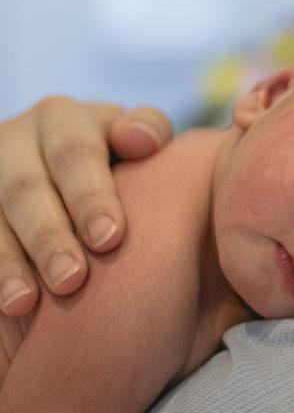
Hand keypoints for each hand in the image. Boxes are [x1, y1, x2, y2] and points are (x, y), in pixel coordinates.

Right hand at [0, 97, 170, 315]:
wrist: (67, 175)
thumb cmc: (118, 157)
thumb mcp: (134, 136)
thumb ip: (148, 130)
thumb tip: (139, 140)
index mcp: (63, 119)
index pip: (75, 155)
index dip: (91, 197)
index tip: (110, 239)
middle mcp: (16, 140)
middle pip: (25, 190)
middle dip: (48, 237)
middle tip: (71, 280)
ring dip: (7, 262)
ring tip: (23, 303)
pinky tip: (1, 304)